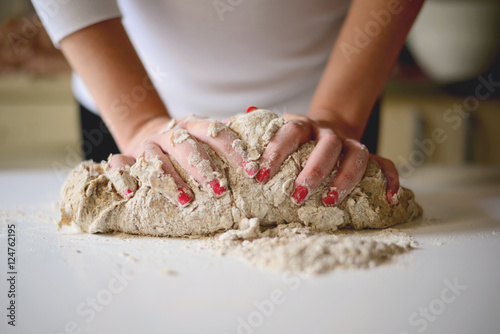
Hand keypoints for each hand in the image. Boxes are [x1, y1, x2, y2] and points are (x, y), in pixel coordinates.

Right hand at [105, 115, 257, 205]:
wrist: (148, 133)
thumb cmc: (188, 143)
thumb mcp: (208, 135)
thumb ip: (232, 135)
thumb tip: (269, 136)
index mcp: (194, 126)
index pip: (216, 133)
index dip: (233, 150)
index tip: (251, 170)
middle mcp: (170, 133)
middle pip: (186, 146)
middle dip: (203, 167)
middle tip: (220, 189)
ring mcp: (146, 145)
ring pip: (155, 158)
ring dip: (169, 179)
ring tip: (184, 199)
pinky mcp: (126, 158)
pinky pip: (119, 166)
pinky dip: (123, 179)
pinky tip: (131, 195)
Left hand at [255, 113, 399, 205]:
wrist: (326, 128)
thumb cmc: (294, 139)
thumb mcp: (273, 131)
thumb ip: (253, 132)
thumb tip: (224, 126)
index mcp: (303, 125)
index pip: (291, 131)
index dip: (276, 151)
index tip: (260, 175)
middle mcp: (329, 133)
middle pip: (328, 146)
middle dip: (314, 171)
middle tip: (298, 195)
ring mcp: (352, 144)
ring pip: (359, 155)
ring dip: (346, 178)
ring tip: (330, 201)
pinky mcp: (369, 157)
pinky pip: (387, 165)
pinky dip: (391, 180)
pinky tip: (389, 198)